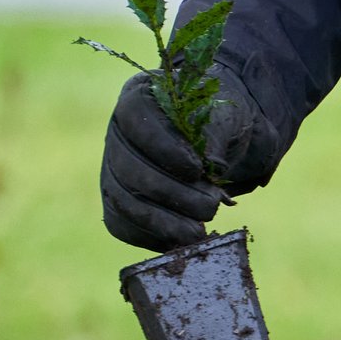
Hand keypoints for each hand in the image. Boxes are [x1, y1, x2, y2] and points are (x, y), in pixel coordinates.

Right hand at [99, 68, 274, 253]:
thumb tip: (211, 166)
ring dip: (162, 222)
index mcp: (140, 97)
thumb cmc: (222, 120)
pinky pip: (122, 224)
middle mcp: (118, 132)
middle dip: (173, 194)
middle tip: (211, 206)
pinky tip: (180, 242)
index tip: (198, 169)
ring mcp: (114, 167)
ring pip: (122, 201)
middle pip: (129, 168)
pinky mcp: (120, 200)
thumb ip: (215, 131)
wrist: (224, 139)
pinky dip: (150, 237)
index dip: (164, 148)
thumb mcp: (226, 114)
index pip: (136, 120)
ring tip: (199, 232)